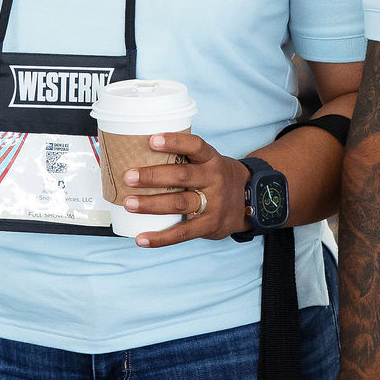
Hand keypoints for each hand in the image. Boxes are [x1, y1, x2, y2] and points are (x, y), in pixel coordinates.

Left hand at [123, 134, 247, 245]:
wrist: (250, 202)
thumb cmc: (217, 178)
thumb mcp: (209, 163)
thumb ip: (185, 160)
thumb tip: (140, 155)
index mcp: (211, 159)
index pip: (195, 146)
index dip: (174, 142)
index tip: (152, 140)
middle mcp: (214, 179)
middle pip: (182, 176)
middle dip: (153, 176)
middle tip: (129, 176)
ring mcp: (213, 203)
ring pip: (180, 203)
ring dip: (151, 204)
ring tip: (129, 204)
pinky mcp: (210, 225)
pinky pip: (183, 232)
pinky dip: (161, 238)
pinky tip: (142, 238)